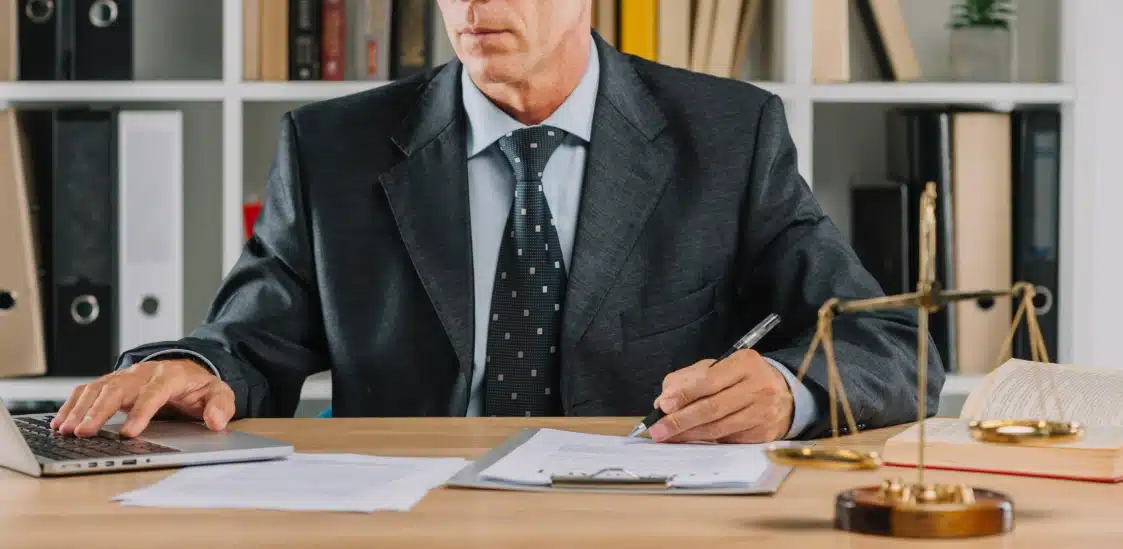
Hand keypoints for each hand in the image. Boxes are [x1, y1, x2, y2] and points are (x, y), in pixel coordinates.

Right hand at [50, 360, 234, 437]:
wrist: (188, 372)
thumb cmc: (199, 387)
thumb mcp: (219, 393)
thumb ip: (221, 406)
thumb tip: (216, 421)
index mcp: (171, 376)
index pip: (154, 392)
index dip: (141, 412)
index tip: (129, 433)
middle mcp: (144, 374)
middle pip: (117, 388)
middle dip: (99, 411)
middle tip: (84, 433)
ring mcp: (125, 377)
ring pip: (98, 388)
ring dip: (81, 409)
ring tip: (67, 430)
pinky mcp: (112, 383)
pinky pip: (88, 390)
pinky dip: (72, 404)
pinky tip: (61, 421)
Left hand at [648, 349, 792, 442]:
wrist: (782, 395)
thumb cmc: (741, 379)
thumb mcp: (717, 368)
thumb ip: (688, 380)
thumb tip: (663, 401)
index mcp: (745, 364)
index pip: (709, 380)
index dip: (684, 395)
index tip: (663, 406)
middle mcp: (759, 387)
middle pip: (713, 408)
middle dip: (681, 420)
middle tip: (659, 429)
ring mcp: (764, 413)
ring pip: (719, 428)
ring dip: (689, 434)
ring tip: (669, 437)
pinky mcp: (763, 434)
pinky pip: (727, 440)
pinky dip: (705, 441)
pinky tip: (690, 440)